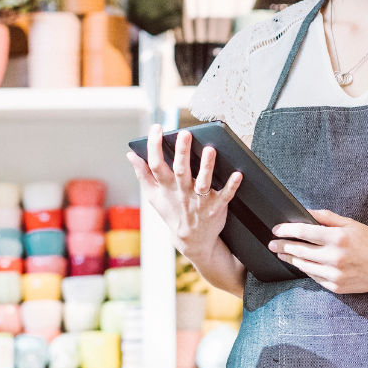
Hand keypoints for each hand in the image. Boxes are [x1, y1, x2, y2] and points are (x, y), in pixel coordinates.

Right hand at [127, 125, 241, 260]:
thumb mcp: (153, 196)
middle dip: (182, 152)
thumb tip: (130, 155)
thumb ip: (143, 174)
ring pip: (203, 182)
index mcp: (166, 187)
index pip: (156, 165)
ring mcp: (200, 201)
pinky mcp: (216, 207)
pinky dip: (232, 186)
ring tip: (210, 149)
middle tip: (184, 133)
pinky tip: (238, 174)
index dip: (154, 146)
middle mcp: (182, 192)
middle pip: (181, 171)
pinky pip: (225, 196)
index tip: (156, 128)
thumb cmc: (172, 212)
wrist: (191, 240)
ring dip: (207, 167)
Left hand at [269, 210, 367, 292]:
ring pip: (304, 266)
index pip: (303, 232)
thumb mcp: (350, 223)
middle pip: (299, 251)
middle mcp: (335, 257)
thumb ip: (326, 217)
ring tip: (282, 254)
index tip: (276, 229)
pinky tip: (301, 264)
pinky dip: (306, 270)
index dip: (286, 230)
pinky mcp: (337, 287)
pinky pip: (315, 278)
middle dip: (282, 246)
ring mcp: (335, 275)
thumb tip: (305, 212)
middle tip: (272, 244)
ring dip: (291, 259)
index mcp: (338, 238)